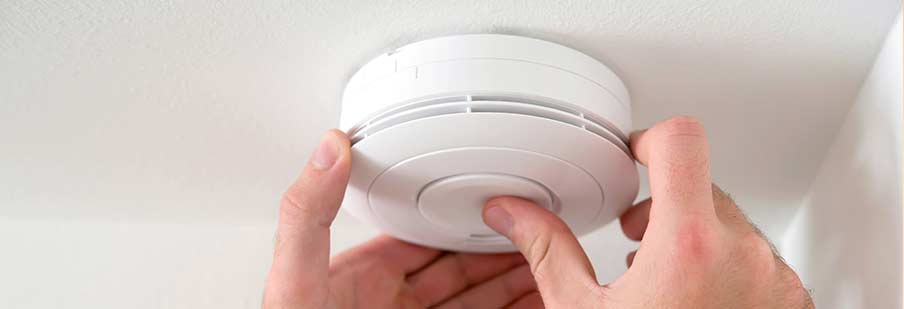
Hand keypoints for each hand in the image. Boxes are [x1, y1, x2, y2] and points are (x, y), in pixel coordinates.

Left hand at [263, 130, 538, 308]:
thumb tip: (328, 149)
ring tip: (549, 271)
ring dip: (512, 287)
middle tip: (541, 239)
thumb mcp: (295, 279)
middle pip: (459, 271)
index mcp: (362, 277)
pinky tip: (532, 305)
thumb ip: (309, 215)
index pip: (423, 238)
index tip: (497, 205)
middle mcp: (392, 306)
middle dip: (500, 253)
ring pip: (475, 303)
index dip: (462, 221)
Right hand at [481, 117, 814, 307]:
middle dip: (664, 203)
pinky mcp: (789, 301)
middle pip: (704, 184)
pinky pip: (759, 259)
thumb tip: (513, 213)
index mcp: (687, 245)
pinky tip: (695, 300)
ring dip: (696, 236)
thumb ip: (548, 249)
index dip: (650, 138)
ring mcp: (773, 280)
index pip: (681, 141)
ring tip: (663, 275)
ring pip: (733, 223)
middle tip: (635, 236)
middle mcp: (742, 255)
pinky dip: (726, 266)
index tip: (634, 155)